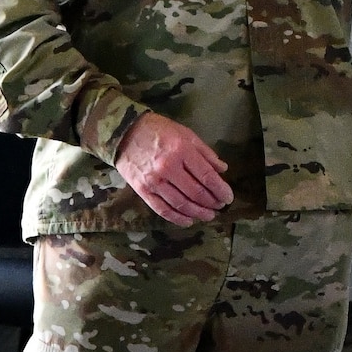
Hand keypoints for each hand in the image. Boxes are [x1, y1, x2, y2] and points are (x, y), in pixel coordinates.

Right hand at [116, 112, 232, 225]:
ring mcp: (154, 181)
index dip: (220, 190)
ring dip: (198, 213)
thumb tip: (222, 169)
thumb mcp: (185, 133)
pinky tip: (188, 221)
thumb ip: (205, 152)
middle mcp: (168, 167)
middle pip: (196, 192)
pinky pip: (162, 209)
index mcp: (182, 150)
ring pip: (181, 204)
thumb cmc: (158, 130)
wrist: (123, 132)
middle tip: (219, 207)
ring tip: (208, 216)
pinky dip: (177, 218)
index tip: (228, 198)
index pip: (207, 176)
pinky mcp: (142, 190)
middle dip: (211, 203)